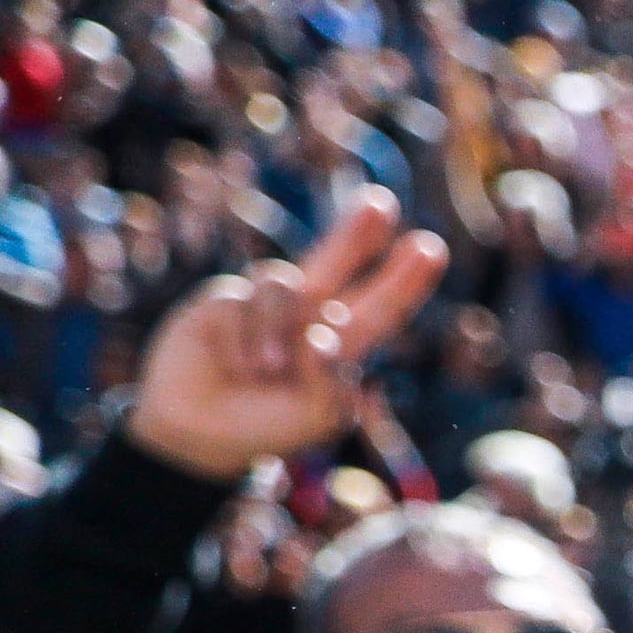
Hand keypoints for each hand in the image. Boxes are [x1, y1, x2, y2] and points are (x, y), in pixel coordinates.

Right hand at [124, 187, 448, 481]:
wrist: (202, 429)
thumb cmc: (269, 424)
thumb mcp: (316, 416)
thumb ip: (331, 384)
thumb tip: (322, 341)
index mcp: (341, 341)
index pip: (379, 307)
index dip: (403, 279)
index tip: (430, 247)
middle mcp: (307, 313)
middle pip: (334, 262)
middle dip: (356, 233)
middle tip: (381, 202)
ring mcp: (266, 303)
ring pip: (284, 286)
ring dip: (276, 334)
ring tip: (266, 372)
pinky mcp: (225, 298)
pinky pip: (241, 305)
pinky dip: (241, 343)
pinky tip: (235, 367)